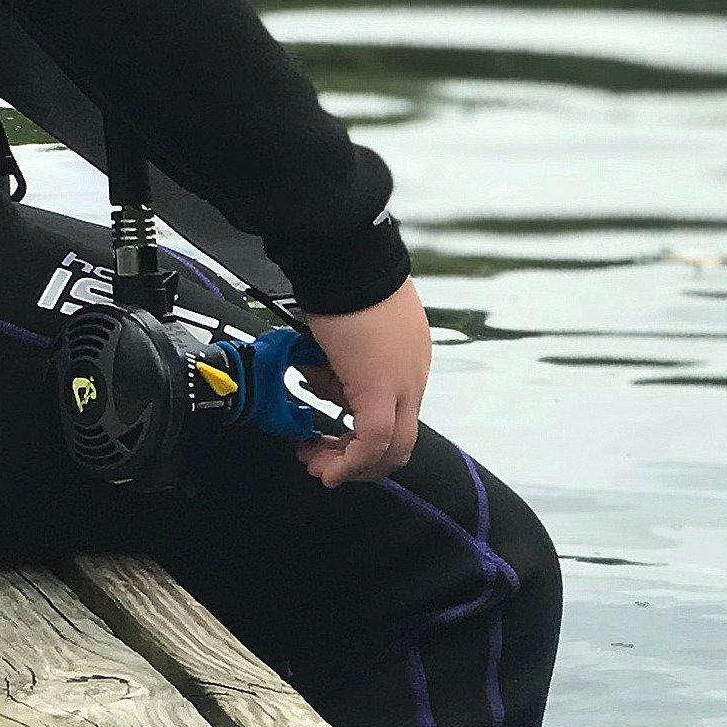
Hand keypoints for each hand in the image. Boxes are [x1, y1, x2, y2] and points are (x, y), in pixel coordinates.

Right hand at [298, 279, 430, 486]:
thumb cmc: (342, 282)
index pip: (397, 415)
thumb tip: (317, 378)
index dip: (365, 436)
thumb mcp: (347, 328)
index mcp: (409, 361)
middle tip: (322, 460)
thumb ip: (339, 357)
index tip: (331, 436)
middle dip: (359, 460)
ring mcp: (404, 384)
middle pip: (401, 441)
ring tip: (312, 456)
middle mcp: (413, 377)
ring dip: (349, 462)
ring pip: (390, 447)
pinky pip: (373, 440)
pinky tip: (328, 467)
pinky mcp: (382, 388)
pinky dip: (351, 461)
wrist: (347, 259)